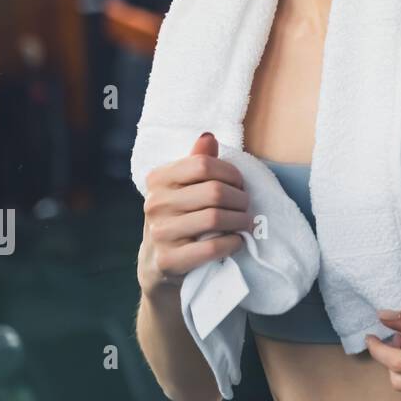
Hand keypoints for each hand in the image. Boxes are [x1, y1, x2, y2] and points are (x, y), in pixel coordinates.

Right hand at [138, 133, 254, 292]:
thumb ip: (197, 161)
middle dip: (240, 198)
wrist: (159, 263)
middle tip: (246, 206)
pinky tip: (236, 241)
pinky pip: (211, 248)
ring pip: (215, 217)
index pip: (204, 164)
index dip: (230, 173)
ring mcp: (160, 233)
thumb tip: (208, 137)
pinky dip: (232, 243)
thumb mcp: (184, 187)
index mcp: (158, 179)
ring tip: (245, 222)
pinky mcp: (169, 260)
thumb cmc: (180, 216)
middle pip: (214, 191)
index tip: (239, 183)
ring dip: (240, 220)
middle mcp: (155, 204)